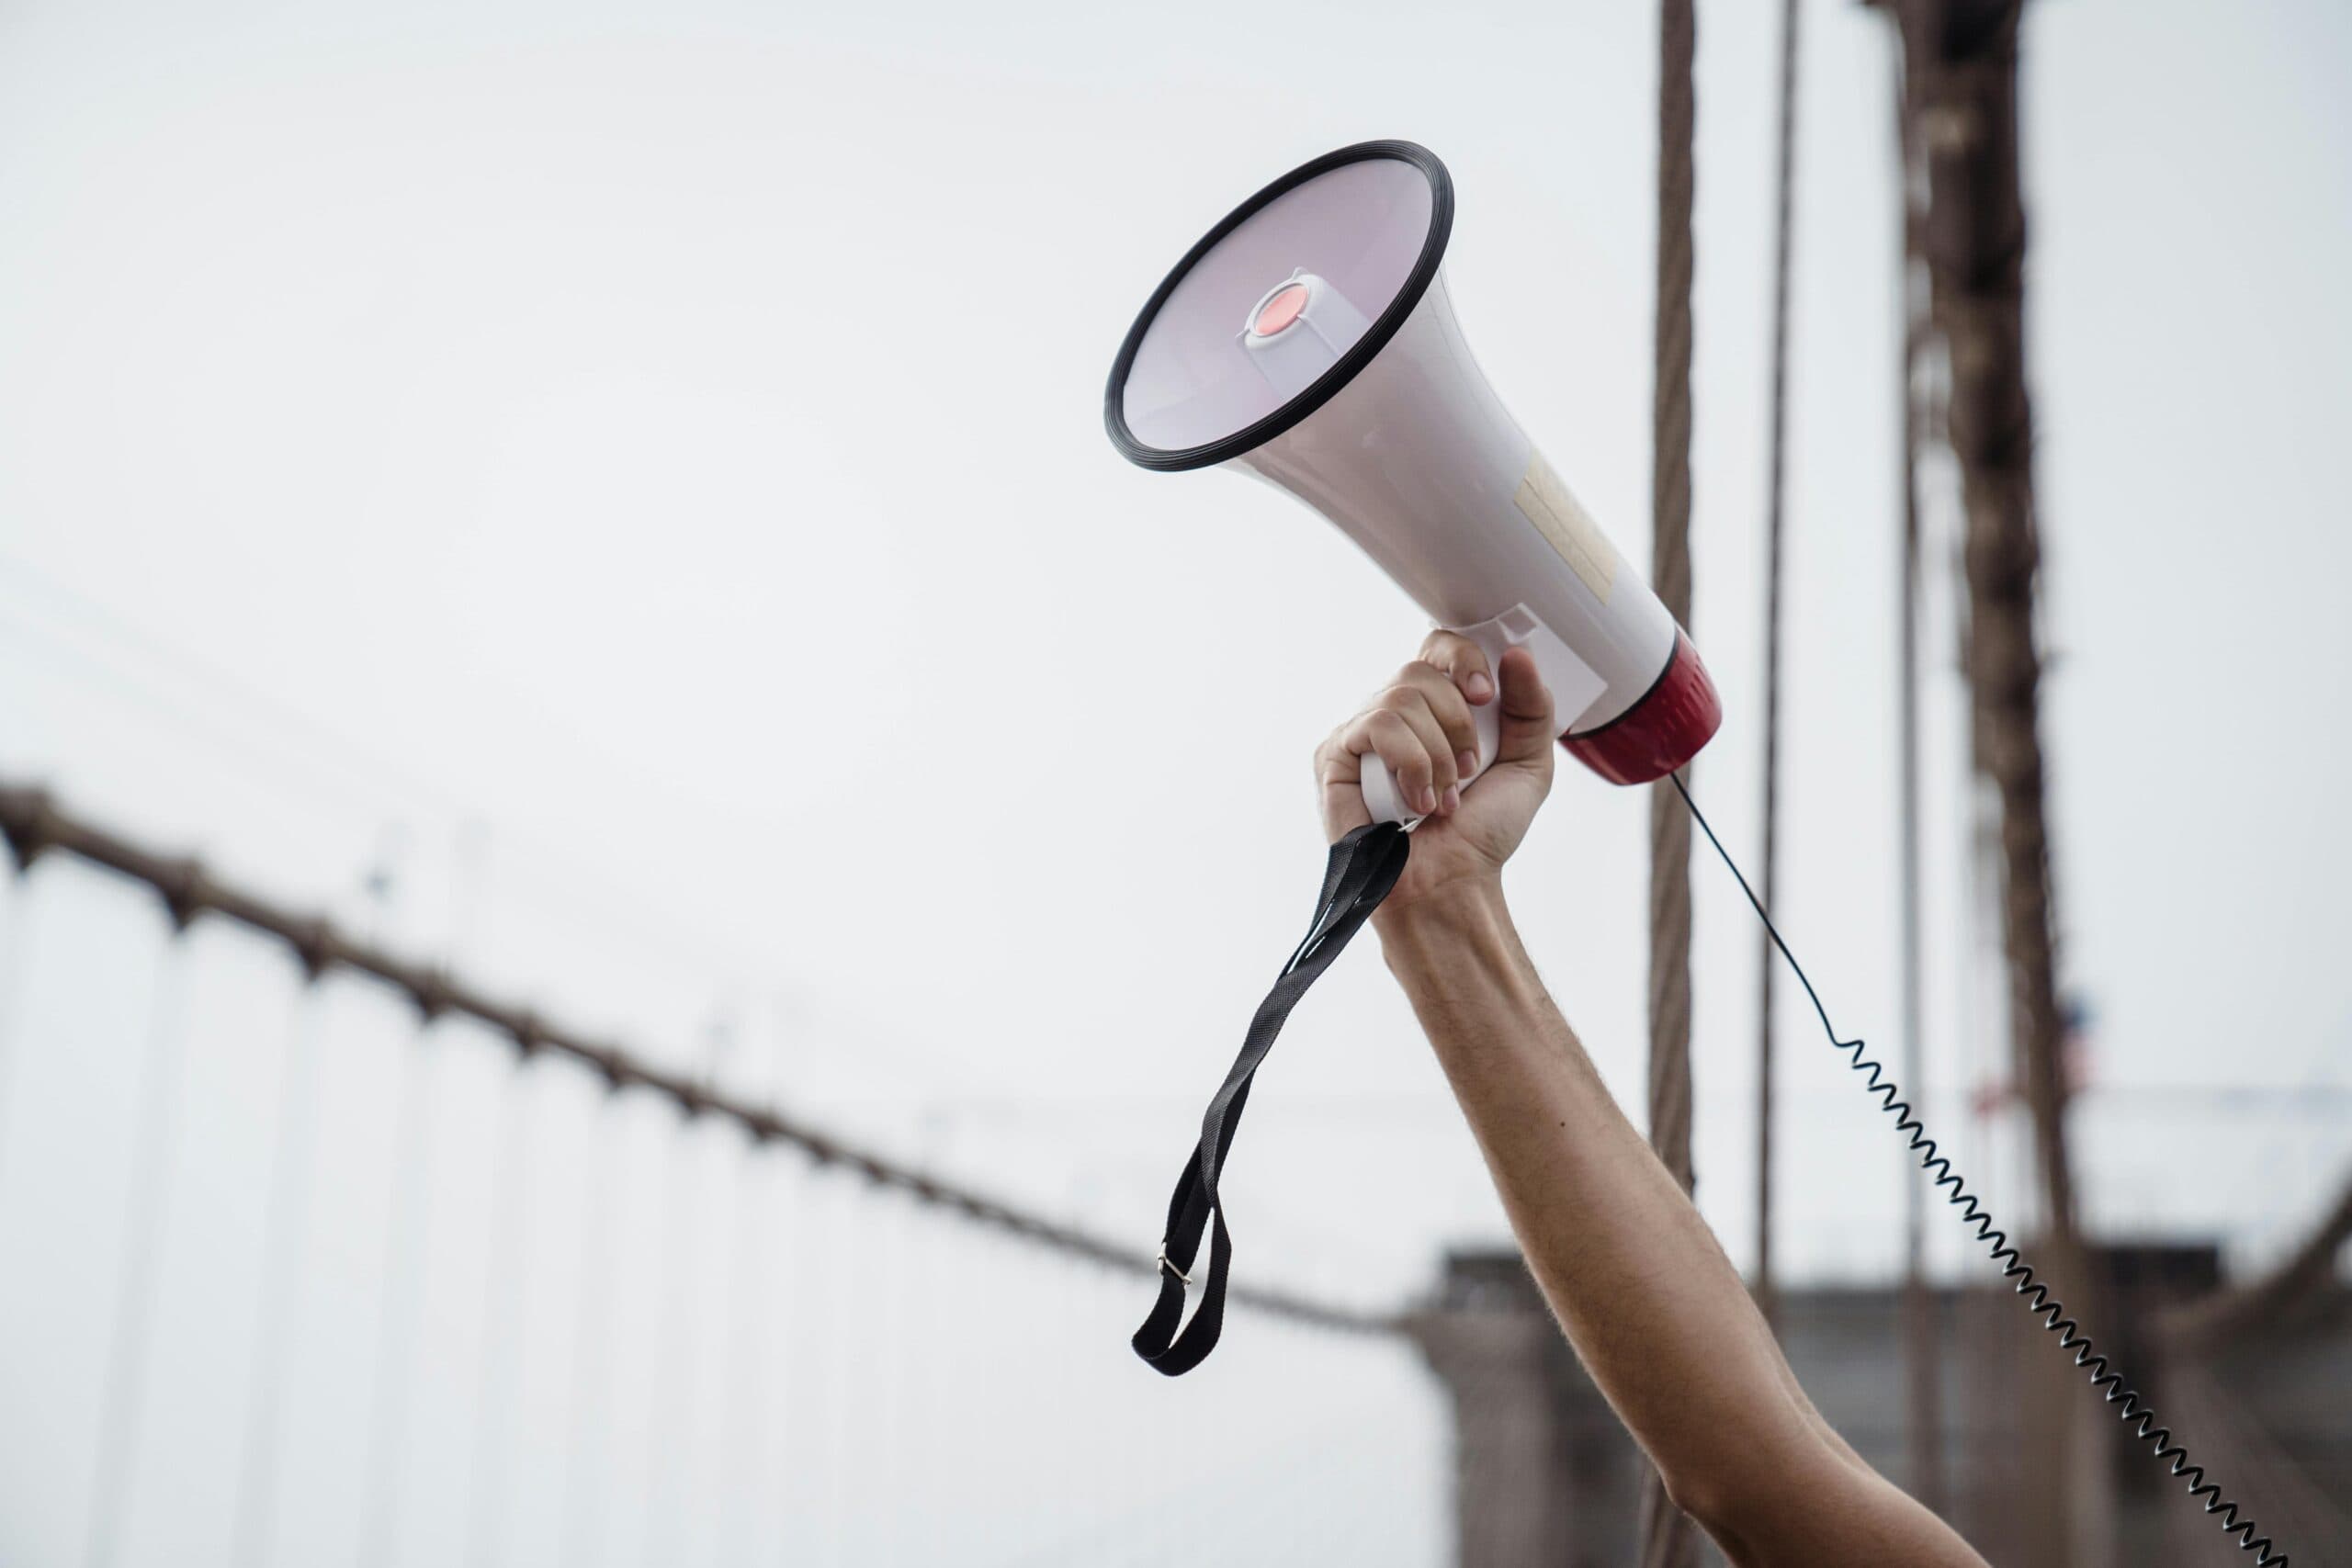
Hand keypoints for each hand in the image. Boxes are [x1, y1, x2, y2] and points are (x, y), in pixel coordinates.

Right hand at [1313, 631, 1555, 911]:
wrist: (1451, 884)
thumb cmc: (1480, 835)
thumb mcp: (1528, 766)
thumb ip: (1533, 708)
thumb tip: (1517, 654)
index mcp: (1435, 709)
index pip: (1437, 647)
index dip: (1462, 659)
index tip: (1486, 696)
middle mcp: (1394, 715)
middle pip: (1421, 670)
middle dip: (1458, 723)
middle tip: (1469, 771)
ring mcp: (1361, 734)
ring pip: (1401, 698)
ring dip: (1438, 755)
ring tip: (1443, 797)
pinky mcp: (1334, 756)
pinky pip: (1376, 726)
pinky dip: (1411, 764)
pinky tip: (1416, 803)